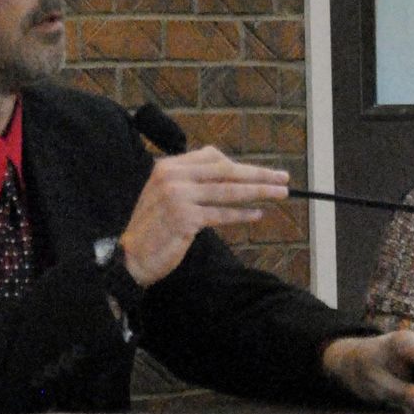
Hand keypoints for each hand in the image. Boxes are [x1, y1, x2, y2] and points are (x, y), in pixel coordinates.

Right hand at [120, 146, 288, 287]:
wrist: (130, 256)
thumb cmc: (153, 227)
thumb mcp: (166, 195)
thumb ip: (191, 182)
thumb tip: (229, 177)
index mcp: (168, 166)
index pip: (211, 156)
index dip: (238, 164)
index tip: (260, 171)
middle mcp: (173, 176)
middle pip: (225, 170)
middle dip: (258, 173)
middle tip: (282, 177)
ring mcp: (178, 196)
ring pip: (228, 191)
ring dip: (258, 192)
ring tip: (279, 193)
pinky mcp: (185, 218)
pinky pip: (221, 214)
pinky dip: (241, 214)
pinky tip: (257, 214)